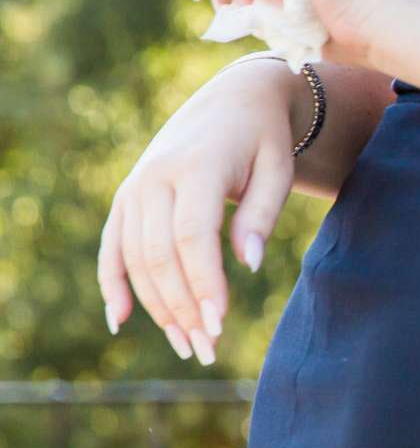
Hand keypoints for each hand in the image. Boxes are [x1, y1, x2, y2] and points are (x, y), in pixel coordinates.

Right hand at [98, 58, 300, 361]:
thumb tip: (246, 265)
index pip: (193, 236)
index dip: (203, 283)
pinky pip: (113, 247)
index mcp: (197, 167)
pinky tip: (122, 320)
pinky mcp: (127, 198)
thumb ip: (261, 215)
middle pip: (159, 254)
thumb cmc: (264, 140)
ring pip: (135, 258)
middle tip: (207, 348)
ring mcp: (135, 188)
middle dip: (182, 306)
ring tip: (186, 344)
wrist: (233, 99)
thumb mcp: (277, 170)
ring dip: (157, 306)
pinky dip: (113, 283)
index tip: (221, 323)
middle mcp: (155, 178)